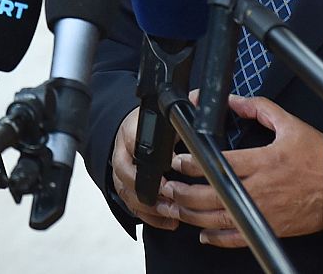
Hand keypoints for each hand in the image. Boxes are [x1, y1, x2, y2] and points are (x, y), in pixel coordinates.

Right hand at [110, 106, 179, 229]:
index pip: (132, 143)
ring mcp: (120, 171)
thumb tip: (202, 101)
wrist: (132, 127)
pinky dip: (149, 216)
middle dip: (149, 189)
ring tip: (173, 214)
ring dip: (150, 206)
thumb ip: (187, 104)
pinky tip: (168, 221)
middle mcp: (121, 151)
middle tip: (172, 197)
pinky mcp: (124, 186)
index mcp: (131, 130)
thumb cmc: (150, 121)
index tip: (171, 166)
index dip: (150, 159)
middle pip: (125, 174)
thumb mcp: (169, 110)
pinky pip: (131, 205)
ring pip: (127, 193)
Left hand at [161, 93, 322, 247]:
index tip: (179, 161)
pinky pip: (237, 239)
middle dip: (184, 192)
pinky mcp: (269, 228)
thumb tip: (233, 100)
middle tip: (169, 186)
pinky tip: (204, 233)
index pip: (220, 164)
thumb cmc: (319, 158)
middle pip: (212, 195)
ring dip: (192, 215)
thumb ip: (259, 108)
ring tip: (176, 206)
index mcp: (264, 161)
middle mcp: (261, 189)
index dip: (194, 163)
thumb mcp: (290, 124)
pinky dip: (217, 239)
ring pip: (219, 219)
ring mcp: (263, 212)